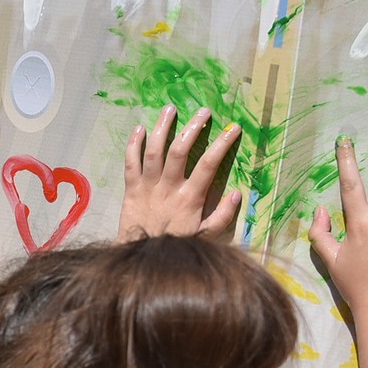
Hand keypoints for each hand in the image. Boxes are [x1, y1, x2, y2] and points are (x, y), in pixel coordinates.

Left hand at [117, 105, 243, 240]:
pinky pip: (130, 163)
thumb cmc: (176, 245)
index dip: (222, 144)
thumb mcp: (205, 237)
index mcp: (190, 198)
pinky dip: (133, 145)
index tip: (233, 128)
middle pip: (180, 151)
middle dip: (193, 128)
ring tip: (170, 109)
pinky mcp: (131, 190)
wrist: (142, 257)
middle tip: (203, 111)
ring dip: (162, 128)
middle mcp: (168, 187)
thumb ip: (222, 217)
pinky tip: (139, 129)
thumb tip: (237, 193)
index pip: (208, 164)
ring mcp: (148, 187)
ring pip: (154, 151)